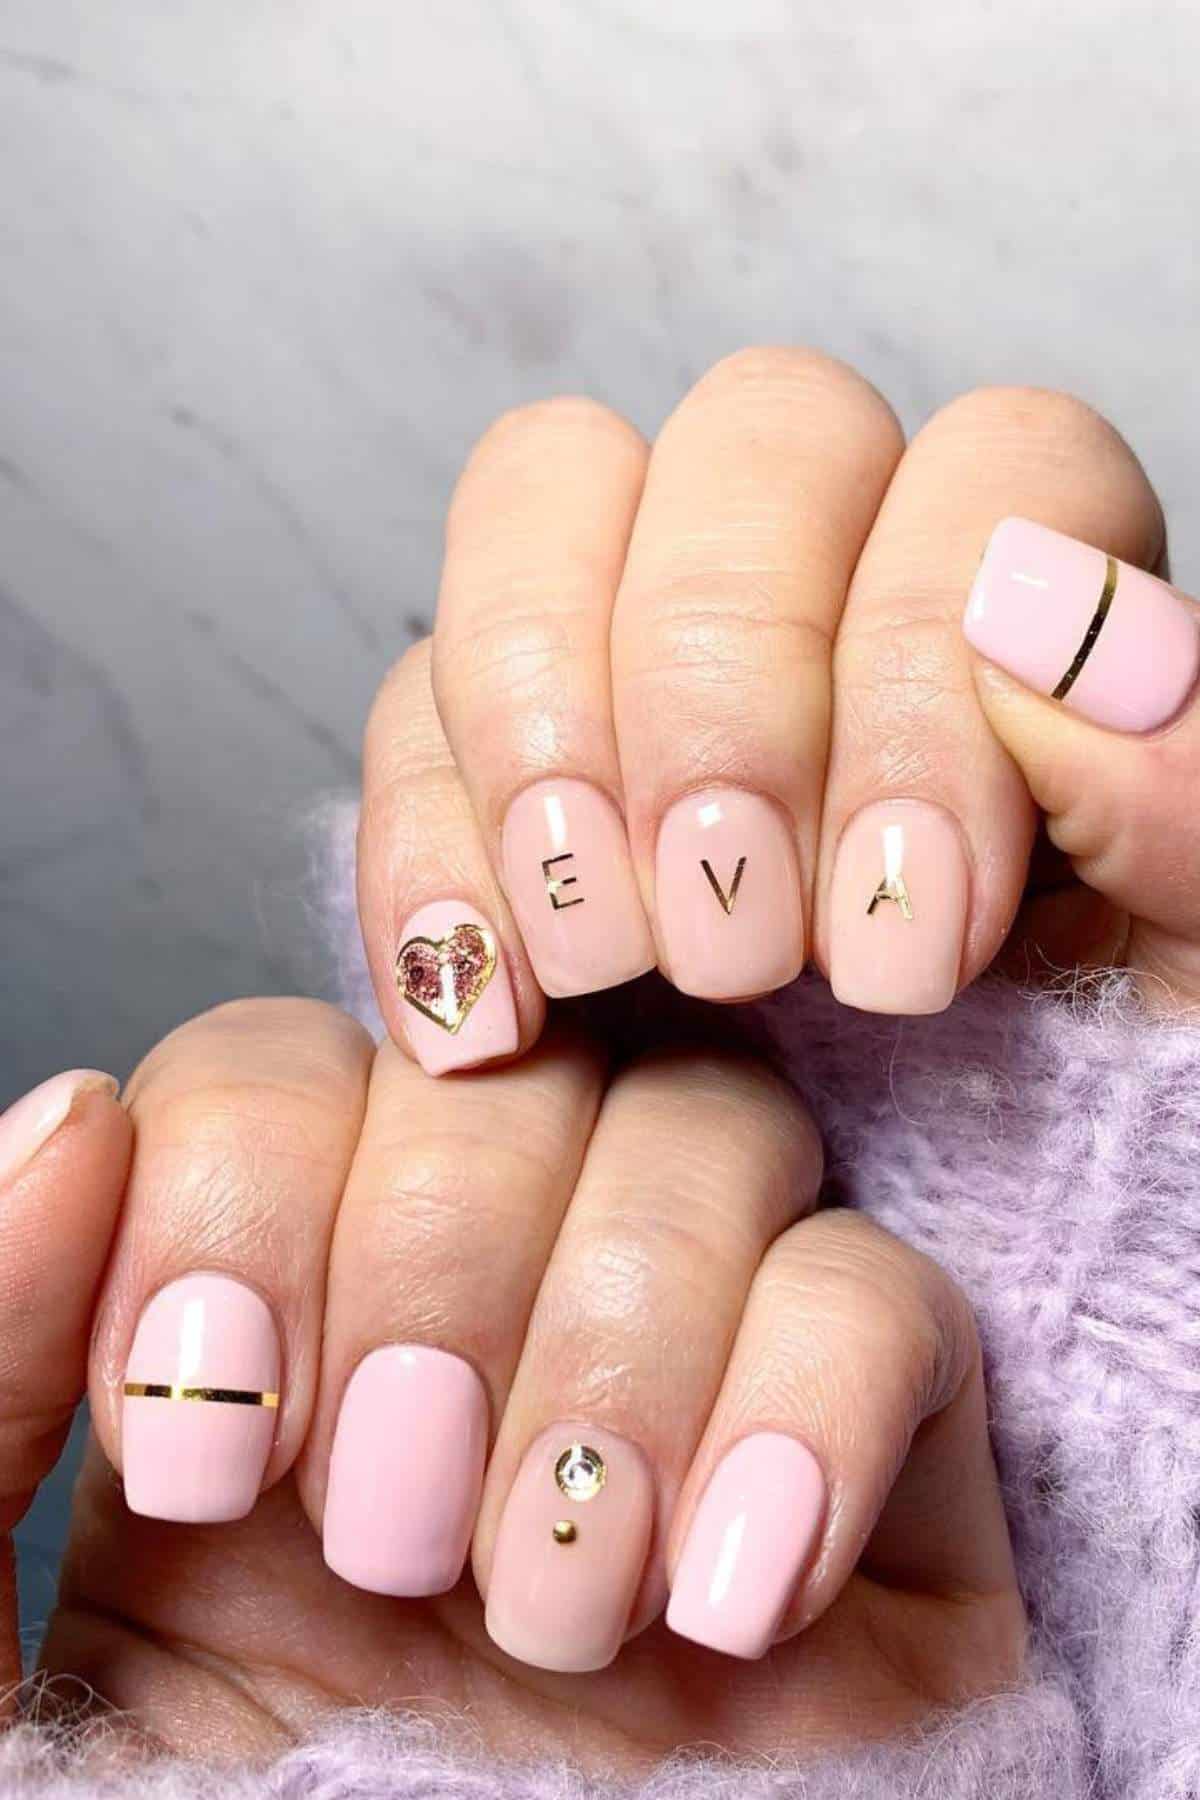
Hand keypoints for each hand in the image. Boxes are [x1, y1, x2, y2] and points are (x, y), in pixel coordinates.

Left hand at [0, 1013, 1019, 1768]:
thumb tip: (78, 1111)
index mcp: (270, 1337)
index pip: (291, 1060)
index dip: (253, 1171)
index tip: (214, 1438)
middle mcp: (483, 1321)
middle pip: (519, 1068)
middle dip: (438, 1270)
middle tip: (386, 1539)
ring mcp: (683, 1381)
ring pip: (718, 1130)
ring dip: (619, 1348)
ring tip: (551, 1613)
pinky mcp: (854, 1484)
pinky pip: (891, 1302)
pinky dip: (810, 1412)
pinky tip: (725, 1603)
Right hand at [356, 355, 1199, 1075]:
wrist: (951, 1243)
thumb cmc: (1090, 1110)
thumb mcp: (1177, 990)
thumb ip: (1178, 802)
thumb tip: (1057, 624)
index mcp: (1043, 609)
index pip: (989, 466)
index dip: (925, 671)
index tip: (914, 937)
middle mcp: (849, 582)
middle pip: (759, 433)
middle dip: (723, 692)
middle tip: (741, 945)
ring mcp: (656, 653)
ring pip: (549, 497)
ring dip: (549, 723)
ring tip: (600, 957)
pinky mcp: (512, 767)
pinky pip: (412, 705)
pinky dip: (424, 841)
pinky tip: (482, 1001)